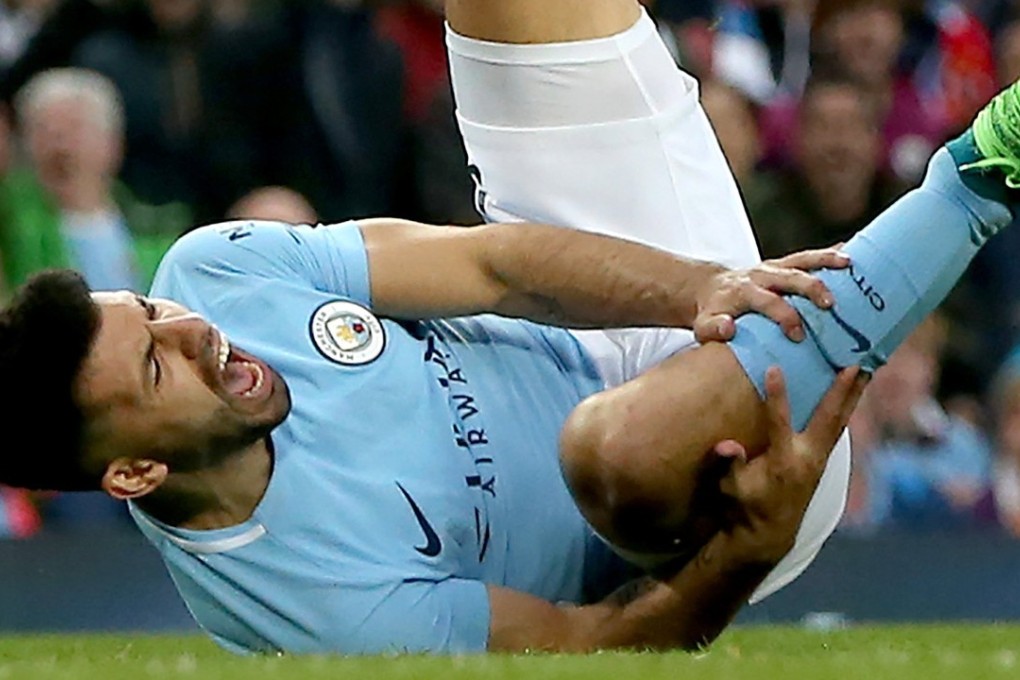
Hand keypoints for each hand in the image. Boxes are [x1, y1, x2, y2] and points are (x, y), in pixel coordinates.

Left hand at [693, 247, 848, 343]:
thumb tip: (729, 328)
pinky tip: (851, 253)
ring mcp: (773, 266)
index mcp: (744, 292)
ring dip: (827, 260)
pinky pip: (808, 256)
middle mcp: (761, 275)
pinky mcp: (783, 263)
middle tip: (831, 304)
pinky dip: (828, 253)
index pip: (768, 302)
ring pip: (803, 260)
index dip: (784, 317)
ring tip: (850, 263)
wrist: (710, 289)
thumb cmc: (711, 313)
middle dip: (812, 289)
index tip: (799, 335)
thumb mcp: (703, 326)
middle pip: (790, 277)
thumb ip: (713, 329)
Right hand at [713, 366, 867, 560]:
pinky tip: (853, 392)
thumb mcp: (730, 488)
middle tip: (856, 363)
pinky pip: (838, 427)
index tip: (775, 368)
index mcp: (782, 462)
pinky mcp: (823, 460)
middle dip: (841, 390)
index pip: (780, 423)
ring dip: (853, 395)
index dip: (777, 396)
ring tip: (867, 369)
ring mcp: (819, 460)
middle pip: (829, 418)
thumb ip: (729, 465)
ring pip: (840, 421)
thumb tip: (726, 446)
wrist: (770, 531)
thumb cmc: (745, 505)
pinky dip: (846, 407)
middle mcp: (807, 458)